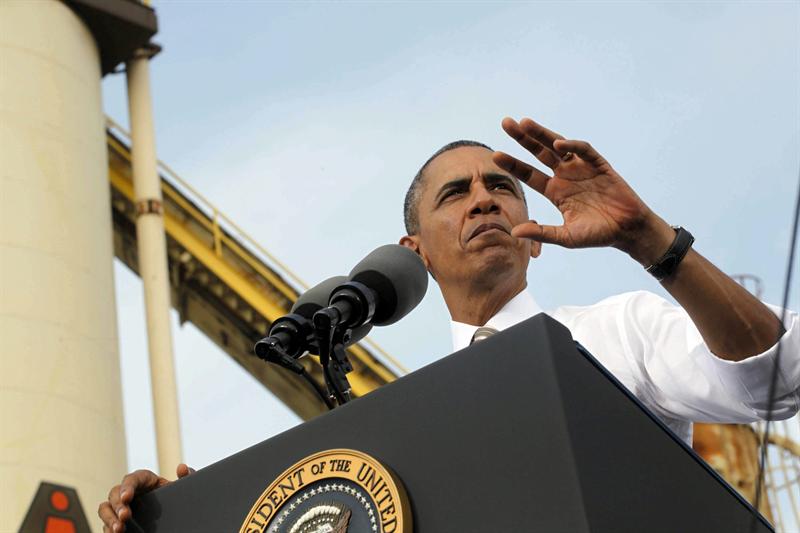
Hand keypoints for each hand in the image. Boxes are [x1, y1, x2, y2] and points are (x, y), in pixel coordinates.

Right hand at [98, 464, 193, 532]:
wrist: (173, 513)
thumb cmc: (174, 496)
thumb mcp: (182, 487)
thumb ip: (186, 477)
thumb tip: (182, 468)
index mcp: (144, 479)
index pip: (131, 479)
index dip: (127, 487)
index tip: (127, 497)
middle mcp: (129, 491)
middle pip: (115, 494)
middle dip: (118, 505)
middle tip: (125, 517)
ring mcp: (121, 506)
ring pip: (106, 508)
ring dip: (109, 518)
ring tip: (118, 529)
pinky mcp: (117, 520)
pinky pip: (106, 523)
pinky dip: (108, 528)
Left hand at [493, 117, 673, 264]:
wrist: (627, 231)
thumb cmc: (597, 234)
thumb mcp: (565, 237)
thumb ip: (542, 233)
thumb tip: (514, 232)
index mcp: (555, 191)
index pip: (529, 174)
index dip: (513, 164)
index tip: (495, 155)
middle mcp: (565, 176)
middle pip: (538, 153)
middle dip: (523, 138)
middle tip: (506, 123)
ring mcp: (582, 168)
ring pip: (558, 146)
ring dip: (542, 134)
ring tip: (525, 122)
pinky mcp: (600, 165)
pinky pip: (584, 151)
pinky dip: (572, 146)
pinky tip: (557, 145)